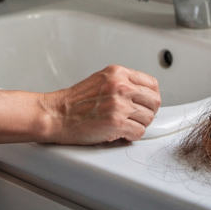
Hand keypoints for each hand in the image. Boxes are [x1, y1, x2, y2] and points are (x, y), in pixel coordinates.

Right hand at [42, 65, 160, 143]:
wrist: (56, 114)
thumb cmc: (74, 101)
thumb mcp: (101, 79)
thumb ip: (123, 83)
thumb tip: (142, 94)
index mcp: (118, 73)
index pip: (152, 84)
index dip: (151, 97)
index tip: (146, 103)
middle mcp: (121, 86)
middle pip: (154, 101)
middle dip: (147, 112)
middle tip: (137, 117)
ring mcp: (119, 105)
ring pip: (148, 118)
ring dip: (138, 125)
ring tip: (124, 125)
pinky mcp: (117, 123)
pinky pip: (139, 132)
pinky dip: (131, 136)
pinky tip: (119, 133)